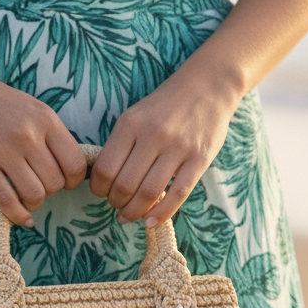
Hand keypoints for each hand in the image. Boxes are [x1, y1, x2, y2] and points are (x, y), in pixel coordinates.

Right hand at [0, 65, 87, 226]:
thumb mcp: (31, 108)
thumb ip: (50, 136)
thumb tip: (69, 171)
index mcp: (45, 119)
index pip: (76, 164)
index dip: (73, 181)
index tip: (63, 182)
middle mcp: (28, 134)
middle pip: (55, 183)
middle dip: (50, 192)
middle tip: (38, 187)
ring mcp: (3, 149)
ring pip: (34, 195)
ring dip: (34, 203)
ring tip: (26, 198)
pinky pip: (7, 200)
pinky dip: (17, 215)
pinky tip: (20, 216)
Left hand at [89, 68, 240, 225]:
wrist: (208, 86)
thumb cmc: (165, 106)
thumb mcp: (135, 116)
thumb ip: (120, 145)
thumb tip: (103, 183)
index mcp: (130, 124)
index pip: (105, 169)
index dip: (99, 190)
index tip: (102, 193)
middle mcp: (153, 134)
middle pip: (124, 185)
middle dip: (115, 203)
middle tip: (117, 206)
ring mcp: (178, 147)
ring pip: (148, 193)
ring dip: (134, 212)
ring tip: (130, 216)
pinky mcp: (200, 158)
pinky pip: (178, 194)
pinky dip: (161, 213)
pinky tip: (150, 221)